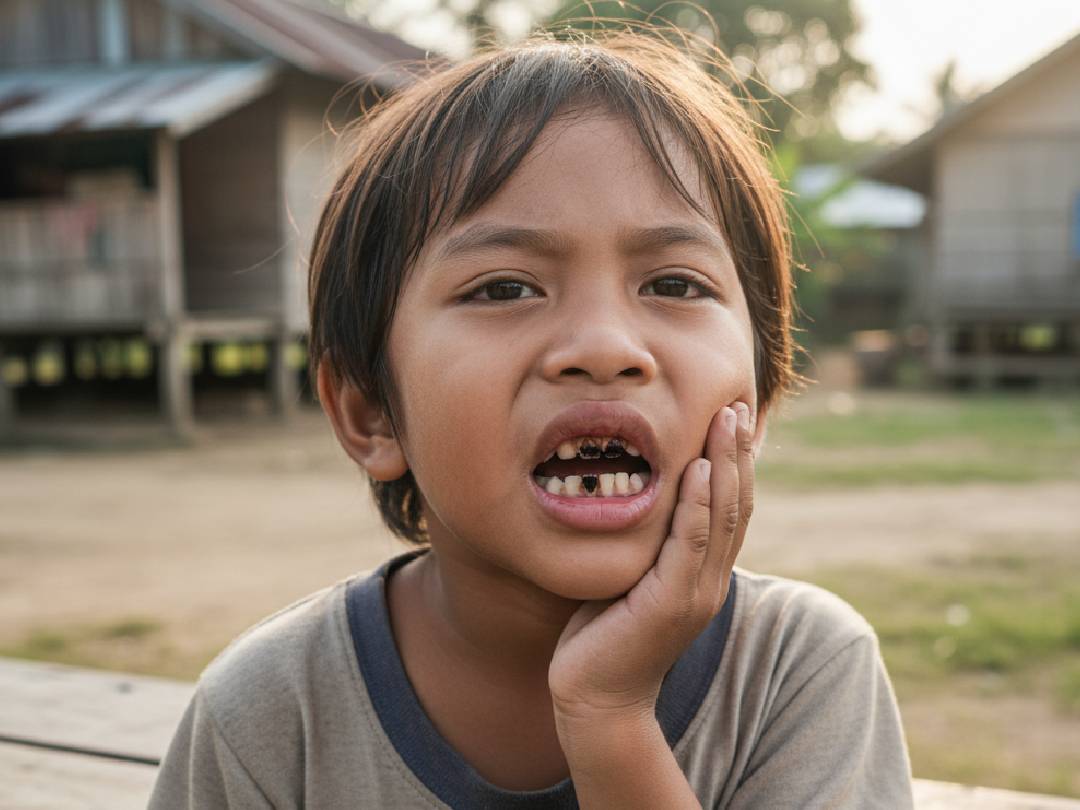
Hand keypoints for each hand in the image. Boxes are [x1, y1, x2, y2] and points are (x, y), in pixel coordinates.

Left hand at [548, 401, 755, 726]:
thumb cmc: (604, 632)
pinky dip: (698, 503)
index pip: (731, 507)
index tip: (732, 417)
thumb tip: (637, 494)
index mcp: (704, 572)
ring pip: (721, 515)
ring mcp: (696, 592)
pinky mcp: (671, 603)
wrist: (595, 696)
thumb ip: (647, 541)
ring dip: (725, 464)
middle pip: (737, 503)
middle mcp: (710, 579)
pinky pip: (691, 542)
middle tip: (736, 404)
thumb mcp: (631, 575)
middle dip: (737, 451)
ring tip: (726, 420)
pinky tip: (700, 469)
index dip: (736, 461)